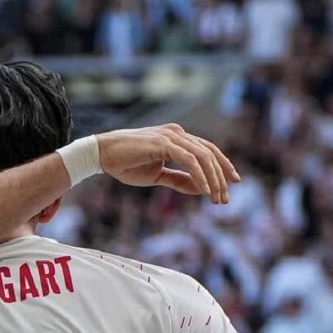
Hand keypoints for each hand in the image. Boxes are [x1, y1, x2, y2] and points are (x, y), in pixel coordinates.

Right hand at [97, 124, 238, 203]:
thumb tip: (202, 189)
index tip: (232, 183)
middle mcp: (177, 133)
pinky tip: (205, 191)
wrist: (101, 155)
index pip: (207, 151)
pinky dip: (199, 176)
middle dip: (221, 177)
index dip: (222, 166)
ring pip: (203, 157)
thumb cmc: (125, 164)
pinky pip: (189, 160)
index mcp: (177, 138)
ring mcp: (171, 136)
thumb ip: (179, 179)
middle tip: (225, 199)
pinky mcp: (164, 143)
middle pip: (210, 153)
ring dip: (213, 179)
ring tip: (216, 199)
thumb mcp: (157, 175)